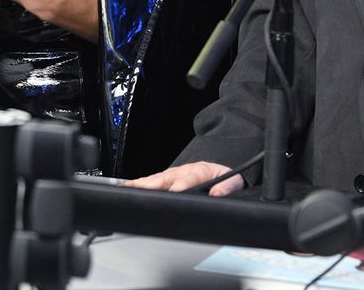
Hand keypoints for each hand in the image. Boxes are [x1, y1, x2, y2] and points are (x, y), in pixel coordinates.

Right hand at [126, 161, 244, 196]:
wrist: (223, 170)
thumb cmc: (227, 177)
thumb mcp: (234, 182)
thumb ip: (227, 187)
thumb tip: (216, 193)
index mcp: (202, 170)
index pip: (190, 178)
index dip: (182, 185)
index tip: (175, 190)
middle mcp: (186, 169)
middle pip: (168, 177)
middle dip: (154, 184)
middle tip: (141, 189)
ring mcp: (177, 172)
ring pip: (159, 177)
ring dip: (144, 182)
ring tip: (129, 187)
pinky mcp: (171, 176)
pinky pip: (155, 179)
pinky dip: (142, 182)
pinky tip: (131, 186)